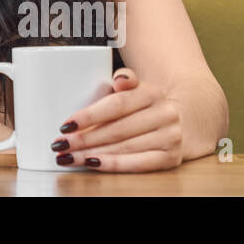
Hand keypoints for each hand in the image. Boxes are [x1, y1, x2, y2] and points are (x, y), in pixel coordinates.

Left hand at [48, 68, 184, 171]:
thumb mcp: (136, 87)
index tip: (65, 125)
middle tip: (60, 145)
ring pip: (125, 148)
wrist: (183, 120)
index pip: (116, 105)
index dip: (89, 116)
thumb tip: (120, 78)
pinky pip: (138, 164)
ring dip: (92, 154)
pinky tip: (92, 163)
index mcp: (152, 92)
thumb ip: (125, 79)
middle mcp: (165, 114)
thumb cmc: (145, 105)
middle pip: (117, 130)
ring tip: (68, 157)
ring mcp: (171, 137)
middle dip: (84, 139)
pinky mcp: (171, 158)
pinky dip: (113, 165)